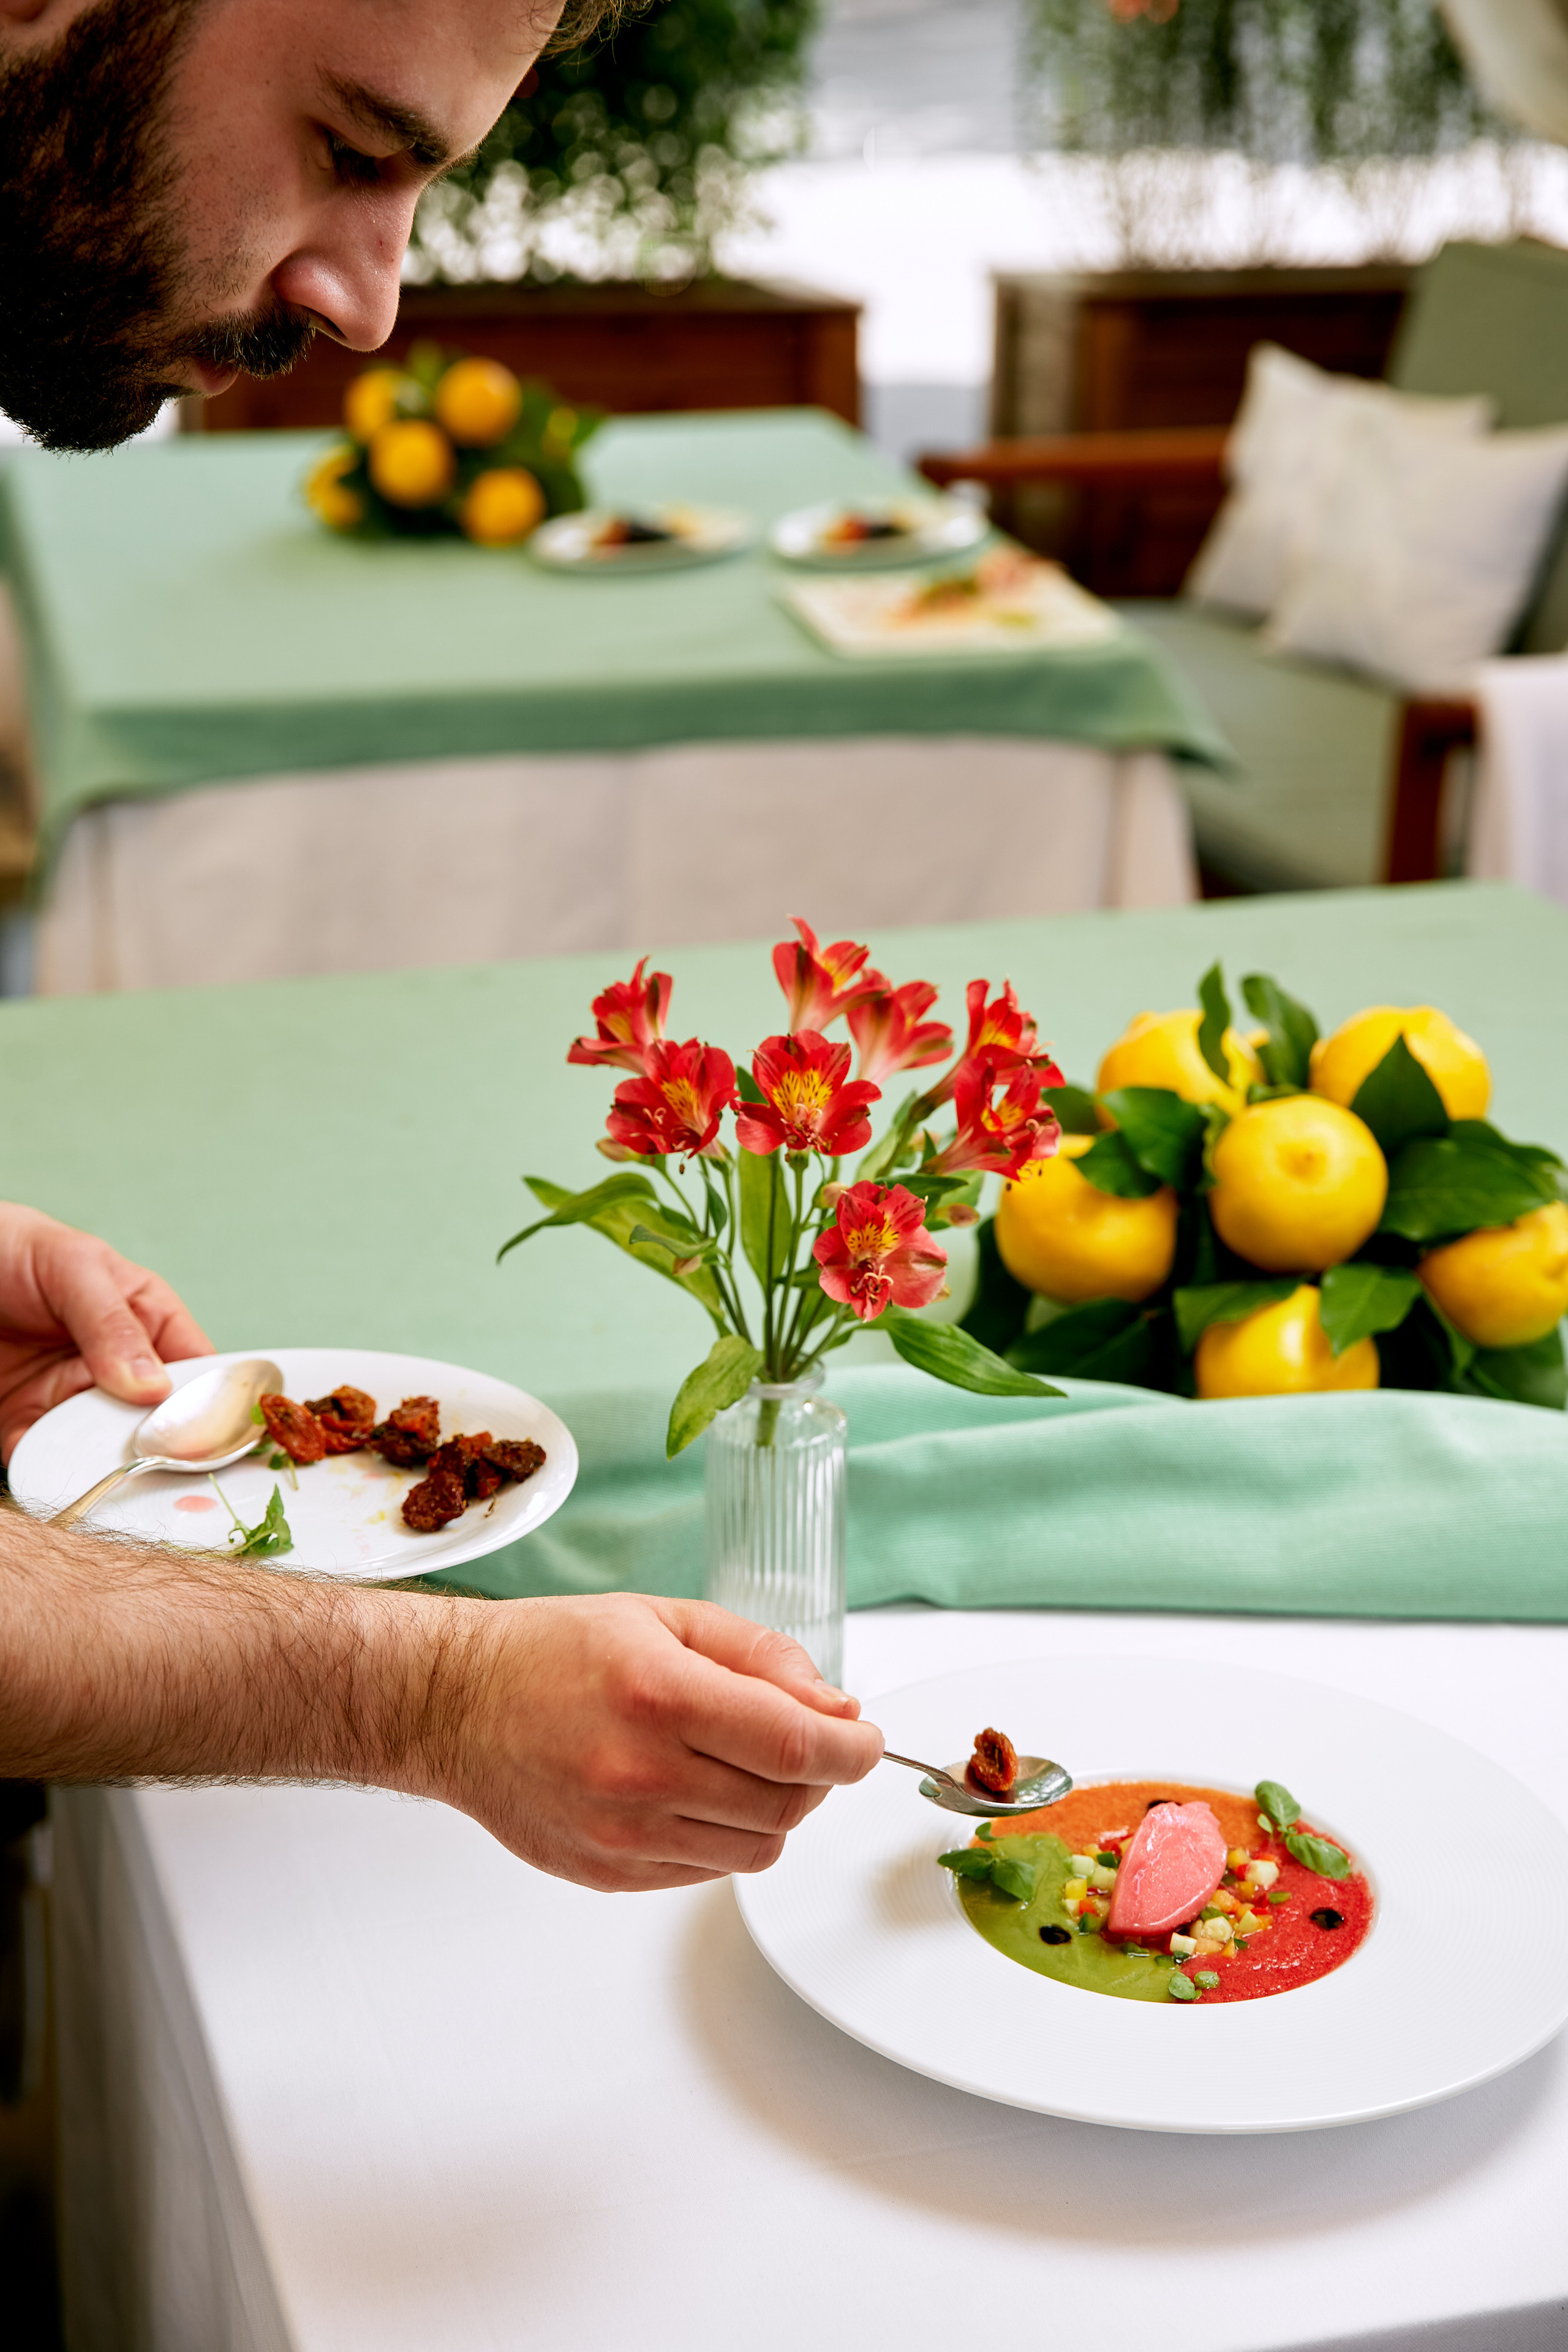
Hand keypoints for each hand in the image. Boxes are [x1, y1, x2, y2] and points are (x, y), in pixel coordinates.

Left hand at [0, 1205, 211, 1462]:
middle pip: (156, 1421)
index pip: (197, 1371)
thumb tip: (154, 1388)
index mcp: (150, 1321)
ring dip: (102, 1463)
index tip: (213, 1436)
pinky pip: (43, 1455)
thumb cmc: (18, 1250)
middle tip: (156, 1463)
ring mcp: (71, 1397)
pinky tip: (53, 1469)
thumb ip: (113, 1324)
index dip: (212, 1404)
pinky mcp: (25, 1421)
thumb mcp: (75, 1269)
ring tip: (106, 1473)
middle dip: (156, 1446)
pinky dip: (48, 1468)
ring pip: (102, 1447)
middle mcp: (119, 1368)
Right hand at [443, 1592, 883, 1890]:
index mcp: (659, 1695)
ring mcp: (621, 1834)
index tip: (866, 1739)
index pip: (795, 1744)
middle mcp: (641, 1773)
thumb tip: (837, 1707)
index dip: (852, 1748)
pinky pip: (706, 1871)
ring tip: (743, 1765)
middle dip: (819, 1774)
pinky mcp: (607, 1874)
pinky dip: (723, 1836)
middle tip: (808, 1742)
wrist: (456, 1705)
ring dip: (774, 1810)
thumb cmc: (555, 1651)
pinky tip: (695, 1793)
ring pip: (755, 1849)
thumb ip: (761, 1658)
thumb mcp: (667, 1618)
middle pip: (786, 1803)